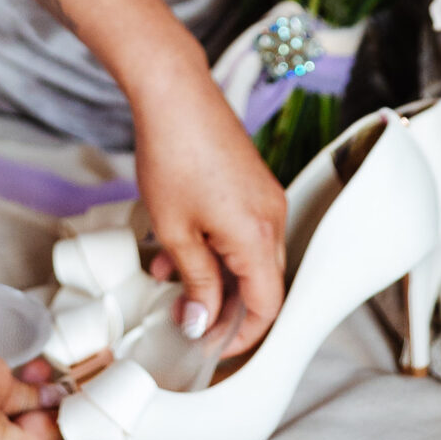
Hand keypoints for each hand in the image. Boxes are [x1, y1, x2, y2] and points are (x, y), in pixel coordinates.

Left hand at [130, 59, 286, 356]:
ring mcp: (264, 197)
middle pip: (261, 283)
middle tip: (188, 319)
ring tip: (168, 277)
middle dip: (224, 307)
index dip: (241, 335)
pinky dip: (216, 246)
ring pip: (249, 256)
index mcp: (257, 236)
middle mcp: (272, 218)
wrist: (174, 92)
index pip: (266, 306)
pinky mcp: (252, 183)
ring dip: (214, 275)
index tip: (211, 347)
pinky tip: (175, 245)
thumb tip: (203, 320)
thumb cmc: (173, 154)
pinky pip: (243, 229)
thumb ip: (196, 281)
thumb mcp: (175, 230)